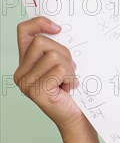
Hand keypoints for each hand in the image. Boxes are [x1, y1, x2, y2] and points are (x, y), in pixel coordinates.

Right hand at [14, 16, 90, 135]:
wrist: (75, 118)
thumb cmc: (71, 92)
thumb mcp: (62, 66)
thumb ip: (55, 51)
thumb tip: (59, 29)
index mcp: (25, 64)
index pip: (24, 32)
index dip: (39, 23)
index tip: (58, 28)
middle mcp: (20, 73)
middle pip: (42, 42)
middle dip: (64, 54)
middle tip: (70, 71)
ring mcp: (26, 83)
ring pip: (54, 56)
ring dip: (69, 69)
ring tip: (68, 83)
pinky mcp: (36, 91)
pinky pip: (59, 70)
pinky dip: (70, 79)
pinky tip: (68, 90)